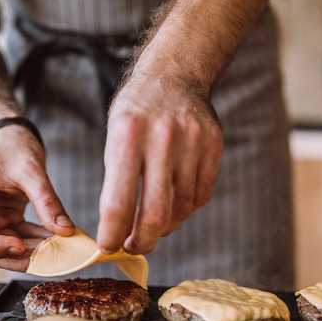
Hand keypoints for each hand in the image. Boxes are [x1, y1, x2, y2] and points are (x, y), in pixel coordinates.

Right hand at [0, 126, 74, 270]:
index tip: (19, 246)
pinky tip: (56, 240)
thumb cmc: (13, 145)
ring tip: (55, 250)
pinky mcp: (2, 219)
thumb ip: (46, 201)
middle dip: (13, 256)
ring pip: (1, 248)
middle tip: (45, 257)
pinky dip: (35, 242)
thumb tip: (64, 230)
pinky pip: (17, 238)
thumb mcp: (31, 169)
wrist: (14, 135)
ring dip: (28, 252)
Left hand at [97, 75, 222, 254]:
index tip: (108, 247)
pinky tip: (174, 203)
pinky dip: (186, 208)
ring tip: (152, 225)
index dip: (112, 234)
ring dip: (165, 226)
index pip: (118, 203)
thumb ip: (117, 180)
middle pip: (155, 214)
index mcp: (127, 136)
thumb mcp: (114, 136)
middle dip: (142, 242)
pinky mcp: (213, 145)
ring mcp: (192, 142)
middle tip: (134, 247)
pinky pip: (201, 195)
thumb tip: (118, 229)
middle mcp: (162, 139)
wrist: (174, 74)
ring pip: (181, 208)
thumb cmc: (137, 112)